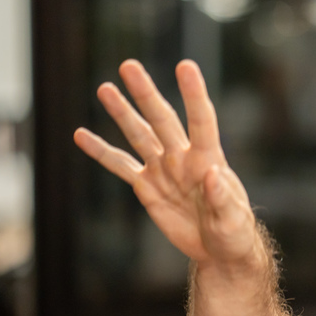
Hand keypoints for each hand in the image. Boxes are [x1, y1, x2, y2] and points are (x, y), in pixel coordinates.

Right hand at [73, 59, 258, 267]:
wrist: (219, 250)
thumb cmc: (234, 233)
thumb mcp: (234, 220)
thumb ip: (223, 198)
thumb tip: (213, 174)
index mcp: (209, 159)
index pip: (201, 120)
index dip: (193, 94)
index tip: (185, 65)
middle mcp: (183, 157)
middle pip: (162, 119)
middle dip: (146, 94)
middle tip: (128, 65)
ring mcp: (163, 170)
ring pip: (138, 135)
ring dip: (122, 113)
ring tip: (105, 88)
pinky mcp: (147, 187)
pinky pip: (120, 166)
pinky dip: (101, 152)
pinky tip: (81, 135)